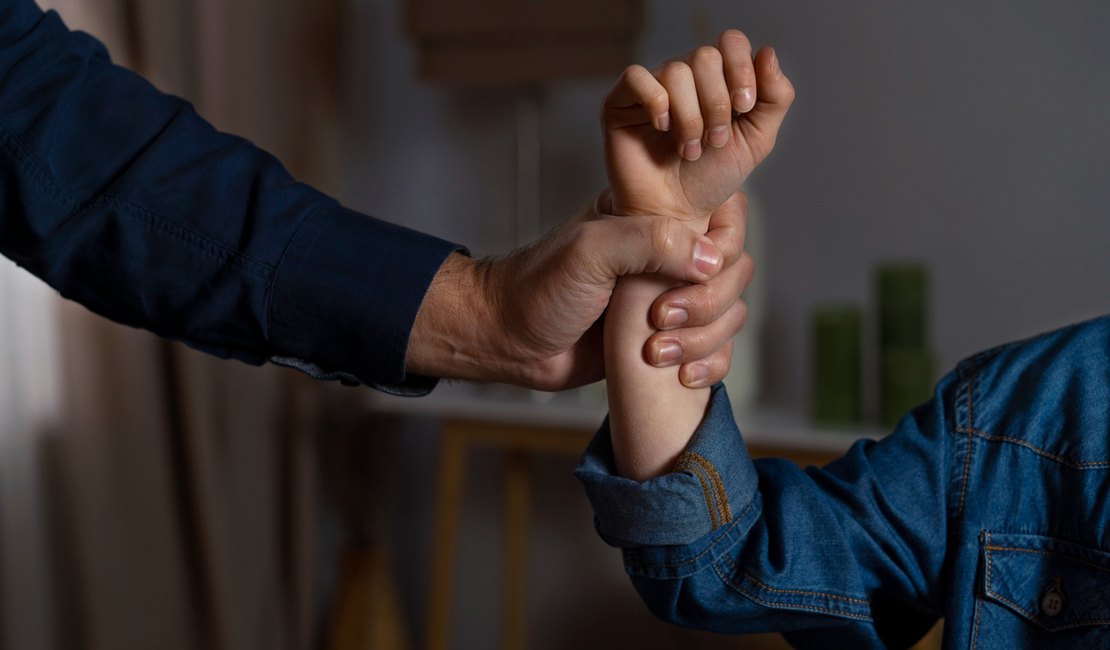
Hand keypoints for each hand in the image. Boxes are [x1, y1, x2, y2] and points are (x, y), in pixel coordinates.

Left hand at [405, 195, 751, 390]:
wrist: (509, 341)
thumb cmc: (539, 288)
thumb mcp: (591, 250)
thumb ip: (651, 241)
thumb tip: (711, 259)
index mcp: (655, 218)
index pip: (724, 216)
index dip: (721, 247)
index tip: (691, 272)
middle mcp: (669, 255)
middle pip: (736, 270)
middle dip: (708, 302)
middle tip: (660, 318)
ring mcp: (671, 298)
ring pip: (730, 313)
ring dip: (704, 339)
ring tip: (656, 352)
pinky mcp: (668, 340)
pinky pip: (716, 350)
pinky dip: (710, 365)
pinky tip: (682, 375)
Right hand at [603, 30, 794, 221]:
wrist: (676, 214)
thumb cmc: (711, 179)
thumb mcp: (756, 140)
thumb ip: (774, 98)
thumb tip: (768, 52)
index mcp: (717, 79)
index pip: (730, 43)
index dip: (741, 69)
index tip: (744, 107)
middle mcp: (684, 77)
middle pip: (705, 56)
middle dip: (717, 103)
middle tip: (714, 141)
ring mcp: (652, 87)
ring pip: (676, 71)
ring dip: (690, 117)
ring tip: (689, 150)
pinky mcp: (621, 102)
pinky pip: (637, 77)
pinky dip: (656, 103)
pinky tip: (661, 129)